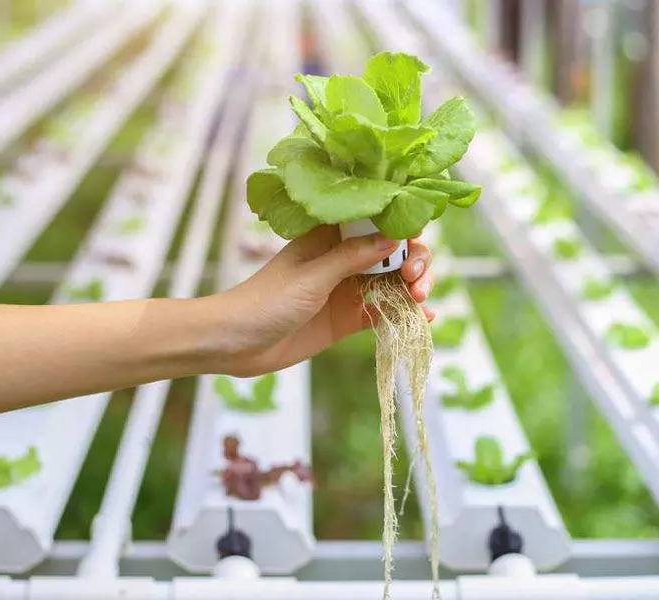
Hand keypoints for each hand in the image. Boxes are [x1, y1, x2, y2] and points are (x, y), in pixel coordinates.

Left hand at [213, 225, 434, 375]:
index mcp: (330, 236)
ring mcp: (346, 290)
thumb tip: (393, 239)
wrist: (236, 343)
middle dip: (412, 261)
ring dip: (413, 288)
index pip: (375, 220)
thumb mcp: (312, 276)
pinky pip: (383, 313)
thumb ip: (351, 258)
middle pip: (392, 252)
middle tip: (414, 279)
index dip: (400, 225)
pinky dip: (403, 314)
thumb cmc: (265, 301)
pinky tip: (423, 319)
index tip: (414, 237)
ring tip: (421, 300)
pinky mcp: (347, 319)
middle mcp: (343, 259)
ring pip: (392, 282)